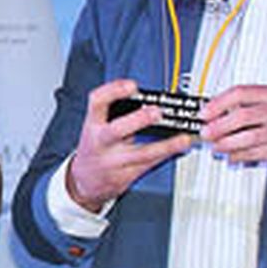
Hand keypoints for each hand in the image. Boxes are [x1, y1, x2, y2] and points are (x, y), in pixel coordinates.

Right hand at [65, 79, 191, 211]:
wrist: (84, 181)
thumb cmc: (95, 148)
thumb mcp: (96, 127)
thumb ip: (115, 113)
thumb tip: (146, 98)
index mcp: (92, 124)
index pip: (97, 102)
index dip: (113, 91)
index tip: (132, 86)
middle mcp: (100, 143)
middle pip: (116, 130)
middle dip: (138, 120)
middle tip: (156, 111)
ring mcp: (112, 162)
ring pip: (140, 154)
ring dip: (165, 145)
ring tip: (183, 138)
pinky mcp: (125, 176)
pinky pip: (150, 164)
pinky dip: (167, 154)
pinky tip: (179, 148)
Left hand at [200, 84, 266, 175]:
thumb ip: (250, 106)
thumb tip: (216, 112)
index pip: (241, 93)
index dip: (218, 103)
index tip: (204, 113)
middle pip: (242, 116)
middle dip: (218, 126)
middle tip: (205, 132)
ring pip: (246, 137)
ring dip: (225, 143)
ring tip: (216, 146)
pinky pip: (253, 153)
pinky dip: (238, 156)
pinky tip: (231, 156)